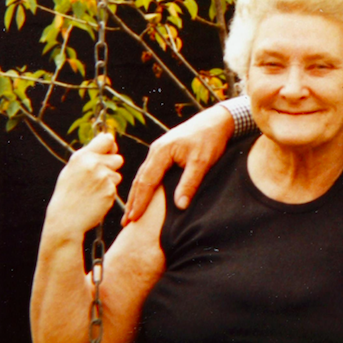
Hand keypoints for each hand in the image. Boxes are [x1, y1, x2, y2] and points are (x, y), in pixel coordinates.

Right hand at [46, 133, 122, 236]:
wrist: (65, 220)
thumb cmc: (68, 194)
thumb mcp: (72, 170)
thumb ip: (89, 156)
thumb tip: (108, 141)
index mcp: (82, 156)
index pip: (107, 139)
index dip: (110, 146)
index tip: (108, 152)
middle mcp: (93, 164)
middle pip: (118, 158)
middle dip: (112, 167)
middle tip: (97, 178)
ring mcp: (103, 177)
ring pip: (117, 175)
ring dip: (109, 182)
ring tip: (92, 191)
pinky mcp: (110, 191)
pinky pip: (115, 188)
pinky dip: (108, 193)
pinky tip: (95, 199)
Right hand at [122, 104, 233, 223]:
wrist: (217, 120)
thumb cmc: (210, 139)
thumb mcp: (202, 162)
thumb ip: (190, 183)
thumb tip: (180, 206)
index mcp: (161, 152)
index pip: (147, 181)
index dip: (140, 202)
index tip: (133, 219)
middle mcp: (156, 150)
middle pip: (140, 179)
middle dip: (133, 202)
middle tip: (125, 223)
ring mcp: (158, 150)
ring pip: (143, 175)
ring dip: (136, 195)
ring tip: (130, 214)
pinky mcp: (164, 151)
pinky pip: (149, 171)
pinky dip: (144, 185)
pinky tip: (143, 195)